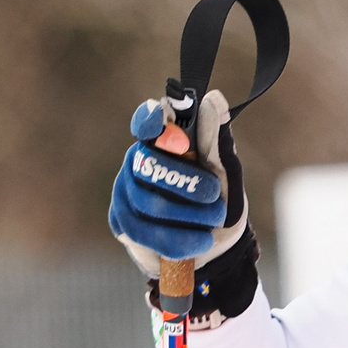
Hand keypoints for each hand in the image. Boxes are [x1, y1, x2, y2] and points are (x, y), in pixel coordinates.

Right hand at [109, 90, 246, 274]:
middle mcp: (137, 163)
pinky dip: (179, 239)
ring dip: (189, 215)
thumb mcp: (225, 173)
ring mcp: (124, 193)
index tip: (169, 126)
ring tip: (214, 220)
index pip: (146, 122)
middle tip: (213, 196)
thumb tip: (215, 99)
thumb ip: (216, 140)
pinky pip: (144, 233)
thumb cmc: (217, 201)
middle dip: (187, 183)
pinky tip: (201, 241)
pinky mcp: (122, 224)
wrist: (217, 248)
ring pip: (147, 203)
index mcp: (161, 142)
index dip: (152, 121)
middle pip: (150, 166)